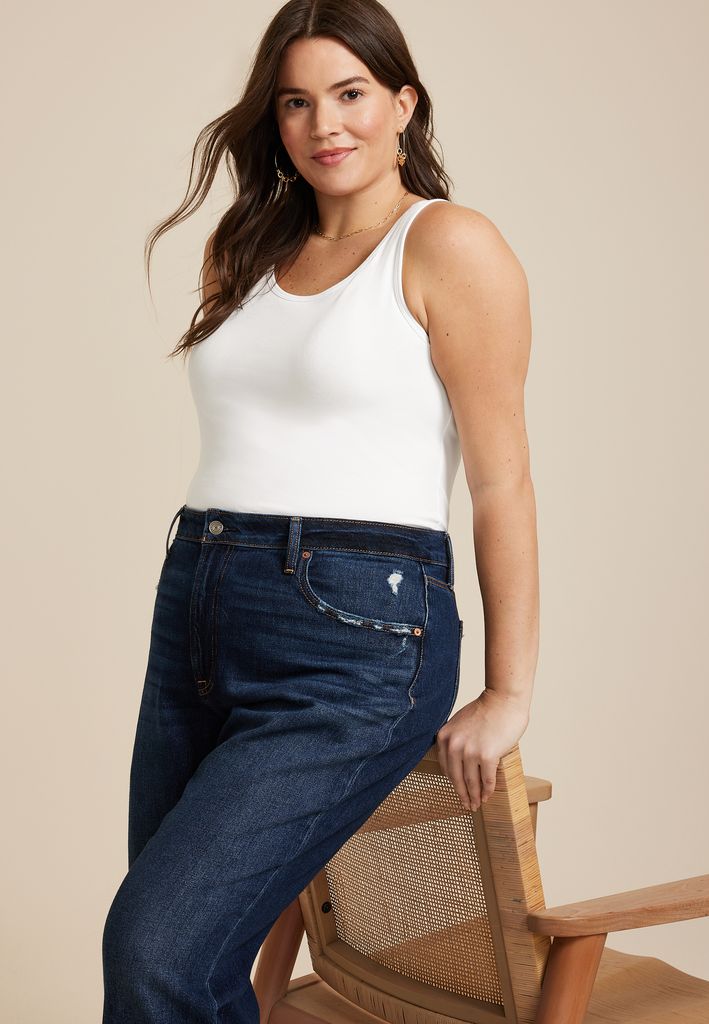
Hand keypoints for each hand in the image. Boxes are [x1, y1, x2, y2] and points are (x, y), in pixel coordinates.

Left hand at [435, 688, 529, 810]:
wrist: (503, 700)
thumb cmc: (486, 711)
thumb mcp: (460, 724)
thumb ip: (455, 741)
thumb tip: (458, 764)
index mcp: (444, 737)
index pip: (446, 767)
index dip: (453, 782)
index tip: (458, 791)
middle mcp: (453, 745)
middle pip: (456, 777)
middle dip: (462, 794)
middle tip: (467, 805)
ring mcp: (470, 751)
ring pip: (471, 781)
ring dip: (475, 796)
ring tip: (477, 804)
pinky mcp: (487, 755)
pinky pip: (486, 779)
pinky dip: (488, 790)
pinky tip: (488, 796)